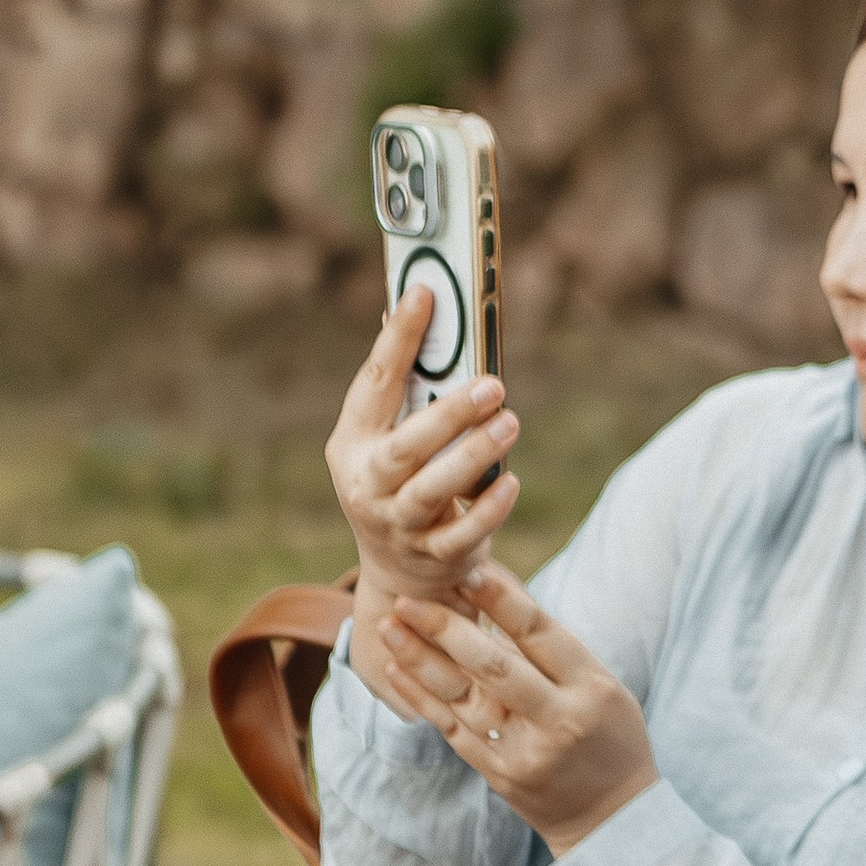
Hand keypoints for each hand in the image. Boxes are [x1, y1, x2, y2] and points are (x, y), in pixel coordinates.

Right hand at [329, 289, 521, 708]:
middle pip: (405, 448)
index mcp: (354, 444)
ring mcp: (399, 524)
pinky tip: (511, 481)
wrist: (398, 571)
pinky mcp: (433, 555)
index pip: (374, 385)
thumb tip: (417, 310)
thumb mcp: (386, 439)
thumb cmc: (399, 482)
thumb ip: (404, 389)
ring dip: (472, 457)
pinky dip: (489, 508)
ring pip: (432, 492)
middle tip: (493, 384)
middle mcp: (369, 485)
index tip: (425, 294)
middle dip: (448, 415)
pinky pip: (462, 533)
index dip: (396, 339)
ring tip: (510, 422)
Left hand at [374, 564, 657, 853]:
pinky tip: (395, 668)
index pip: (540, 634)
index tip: (469, 568)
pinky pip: (451, 729)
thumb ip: (555, 650)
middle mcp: (558, 720)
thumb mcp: (603, 686)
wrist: (612, 817)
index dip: (502, 599)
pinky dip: (421, 696)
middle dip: (446, 628)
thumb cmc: (610, 737)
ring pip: (463, 697)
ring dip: (420, 658)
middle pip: (494, 665)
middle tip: (407, 597)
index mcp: (592, 688)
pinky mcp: (498, 774)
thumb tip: (499, 590)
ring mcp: (524, 752)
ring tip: (389, 625)